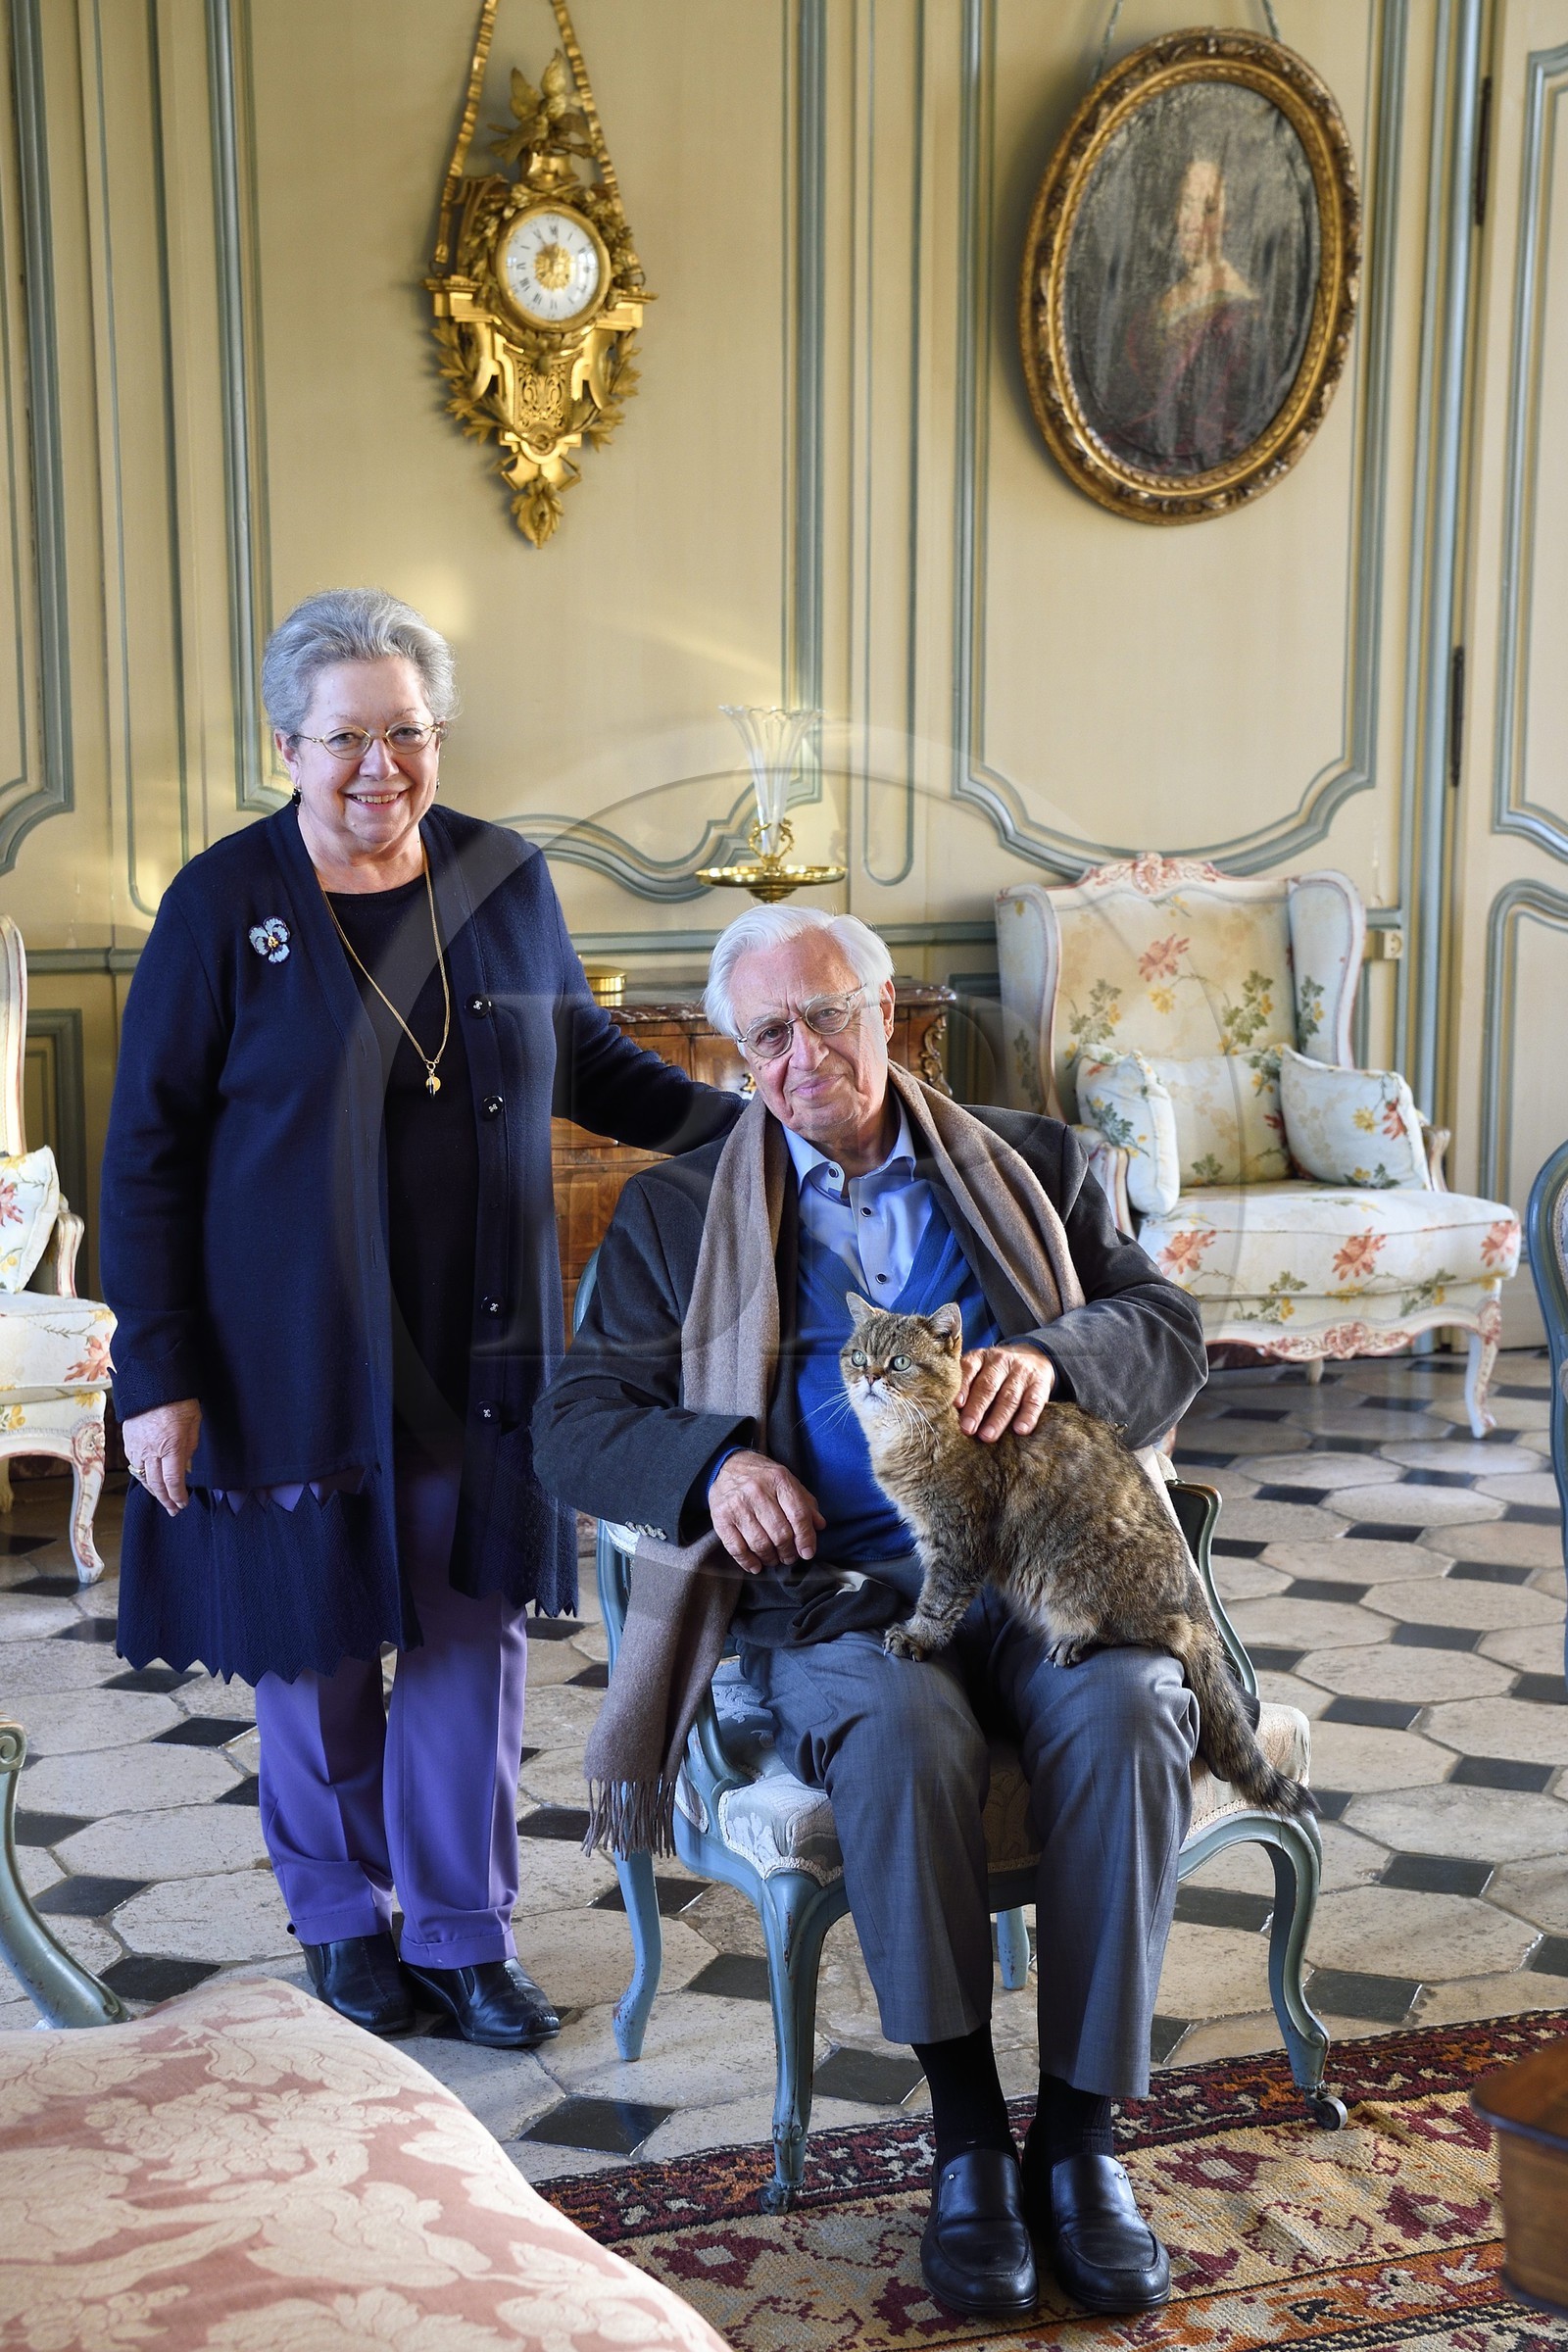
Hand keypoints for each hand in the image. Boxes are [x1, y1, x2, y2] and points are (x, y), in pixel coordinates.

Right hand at [122, 1399, 201, 1515]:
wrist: (152, 1381)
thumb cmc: (178, 1400)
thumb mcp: (194, 1423)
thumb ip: (189, 1448)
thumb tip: (185, 1468)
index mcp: (171, 1446)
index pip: (173, 1481)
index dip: (178, 1496)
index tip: (183, 1504)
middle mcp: (151, 1450)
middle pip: (156, 1484)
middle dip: (166, 1499)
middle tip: (173, 1509)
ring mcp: (137, 1447)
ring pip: (142, 1477)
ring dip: (153, 1491)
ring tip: (162, 1499)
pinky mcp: (128, 1441)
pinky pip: (134, 1465)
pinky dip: (142, 1476)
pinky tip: (149, 1480)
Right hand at [709, 1450, 825, 1574]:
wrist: (727, 1465)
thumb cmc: (762, 1477)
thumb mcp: (788, 1481)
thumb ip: (806, 1503)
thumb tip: (819, 1526)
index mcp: (779, 1480)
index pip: (798, 1515)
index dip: (806, 1538)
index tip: (807, 1553)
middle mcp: (757, 1491)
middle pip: (780, 1533)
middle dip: (788, 1552)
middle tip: (789, 1557)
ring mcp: (737, 1505)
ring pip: (760, 1543)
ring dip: (770, 1558)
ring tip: (774, 1559)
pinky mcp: (721, 1517)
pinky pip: (736, 1548)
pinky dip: (748, 1562)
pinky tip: (756, 1565)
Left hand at [955, 1347, 1054, 1441]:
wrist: (1033, 1356)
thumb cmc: (996, 1373)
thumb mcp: (979, 1370)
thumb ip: (966, 1387)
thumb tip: (951, 1414)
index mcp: (981, 1357)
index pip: (969, 1369)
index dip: (962, 1387)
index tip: (956, 1405)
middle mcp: (1001, 1361)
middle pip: (988, 1385)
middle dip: (977, 1409)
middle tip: (968, 1429)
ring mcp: (1022, 1372)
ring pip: (1009, 1396)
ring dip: (998, 1418)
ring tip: (987, 1436)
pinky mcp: (1040, 1384)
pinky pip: (1034, 1401)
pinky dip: (1027, 1416)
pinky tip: (1020, 1430)